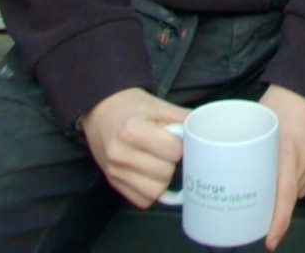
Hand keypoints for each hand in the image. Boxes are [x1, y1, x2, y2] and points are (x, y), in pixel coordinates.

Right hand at [81, 87, 190, 206]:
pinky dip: (150, 191)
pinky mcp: (112, 182)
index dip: (180, 145)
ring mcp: (114, 171)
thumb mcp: (158, 105)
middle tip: (167, 151)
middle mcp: (120, 155)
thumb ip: (182, 118)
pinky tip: (150, 175)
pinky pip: (141, 200)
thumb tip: (204, 133)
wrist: (100, 110)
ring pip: (154, 192)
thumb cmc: (131, 106)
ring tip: (160, 163)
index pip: (173, 151)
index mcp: (132, 131)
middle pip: (165, 174)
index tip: (176, 139)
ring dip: (163, 180)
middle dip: (172, 162)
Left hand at [258, 84, 304, 250]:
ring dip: (284, 198)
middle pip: (291, 197)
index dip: (278, 220)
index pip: (286, 193)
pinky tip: (282, 183)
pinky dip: (294, 187)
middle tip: (258, 223)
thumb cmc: (280, 99)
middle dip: (276, 214)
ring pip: (299, 191)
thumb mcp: (257, 120)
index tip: (270, 240)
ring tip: (266, 200)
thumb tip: (222, 157)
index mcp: (288, 149)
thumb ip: (247, 143)